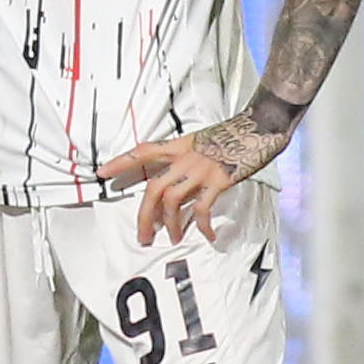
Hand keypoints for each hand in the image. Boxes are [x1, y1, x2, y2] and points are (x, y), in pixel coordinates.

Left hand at [97, 102, 288, 245]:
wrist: (260, 126)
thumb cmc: (234, 134)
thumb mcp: (203, 141)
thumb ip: (187, 159)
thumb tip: (178, 183)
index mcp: (180, 145)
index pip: (144, 151)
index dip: (122, 162)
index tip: (103, 172)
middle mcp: (186, 157)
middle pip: (154, 188)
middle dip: (145, 215)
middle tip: (143, 235)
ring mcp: (202, 169)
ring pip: (173, 201)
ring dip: (171, 224)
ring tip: (173, 237)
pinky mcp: (219, 180)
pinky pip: (203, 208)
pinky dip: (202, 225)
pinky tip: (206, 235)